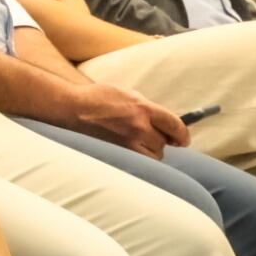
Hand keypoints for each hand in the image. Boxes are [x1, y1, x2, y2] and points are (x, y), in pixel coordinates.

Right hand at [61, 80, 187, 157]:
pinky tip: (131, 151)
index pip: (175, 125)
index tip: (183, 140)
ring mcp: (129, 142)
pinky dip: (140, 158)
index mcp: (143, 108)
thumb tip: (161, 120)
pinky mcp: (119, 153)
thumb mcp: (126, 94)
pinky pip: (140, 161)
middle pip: (164, 142)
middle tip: (149, 137)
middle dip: (160, 140)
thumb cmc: (96, 98)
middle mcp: (140, 126)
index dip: (183, 135)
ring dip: (150, 150)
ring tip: (136, 142)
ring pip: (154, 155)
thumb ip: (146, 106)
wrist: (72, 108)